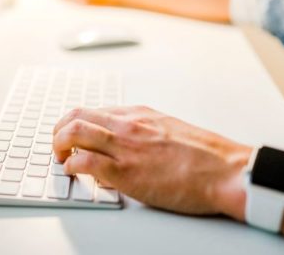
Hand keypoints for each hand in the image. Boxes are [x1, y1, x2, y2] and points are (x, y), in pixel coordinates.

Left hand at [53, 106, 250, 219]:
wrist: (226, 171)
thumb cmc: (205, 155)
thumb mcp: (170, 131)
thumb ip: (144, 134)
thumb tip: (125, 146)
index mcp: (139, 114)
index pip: (93, 111)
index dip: (76, 123)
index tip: (71, 134)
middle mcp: (127, 124)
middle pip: (76, 116)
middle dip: (59, 129)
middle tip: (58, 144)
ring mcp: (124, 146)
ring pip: (74, 133)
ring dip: (58, 144)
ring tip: (60, 156)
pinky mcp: (125, 171)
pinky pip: (83, 162)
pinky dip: (71, 166)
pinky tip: (74, 173)